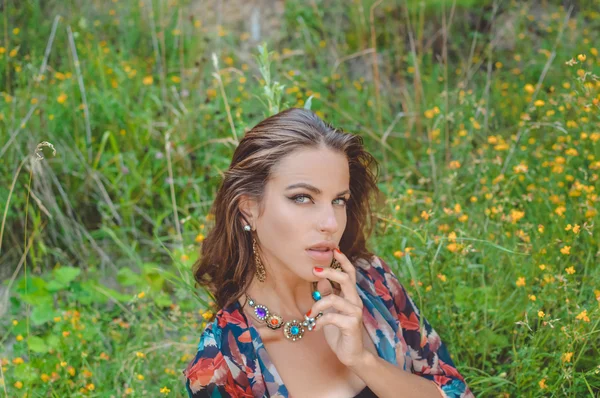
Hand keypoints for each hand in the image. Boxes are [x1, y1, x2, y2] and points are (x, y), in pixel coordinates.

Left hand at [308, 248, 367, 367]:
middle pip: (346, 279)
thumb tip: (321, 279)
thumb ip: (328, 295)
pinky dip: (319, 321)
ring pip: (335, 299)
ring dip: (318, 305)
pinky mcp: (351, 325)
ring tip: (310, 315)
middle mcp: (355, 302)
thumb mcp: (331, 311)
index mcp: (350, 296)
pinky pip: (332, 317)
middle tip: (315, 270)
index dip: (343, 261)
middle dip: (330, 272)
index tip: (334, 249)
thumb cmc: (340, 331)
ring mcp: (355, 313)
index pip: (350, 274)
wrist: (351, 354)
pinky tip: (314, 327)